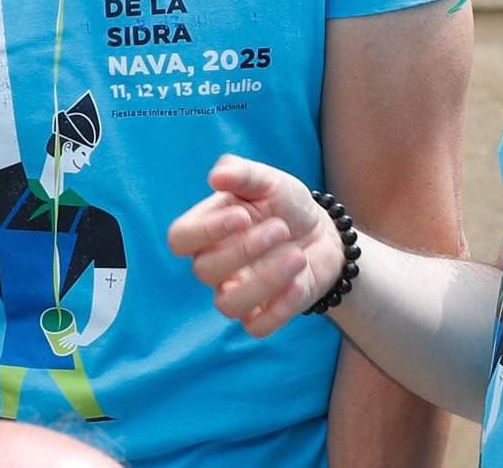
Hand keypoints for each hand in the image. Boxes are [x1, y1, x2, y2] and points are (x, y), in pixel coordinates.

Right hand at [168, 155, 345, 336]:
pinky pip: (256, 327)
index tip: (243, 215)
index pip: (180, 239)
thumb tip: (216, 176)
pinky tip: (300, 281)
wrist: (322, 232)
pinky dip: (279, 308)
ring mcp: (237, 292)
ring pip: (228, 305)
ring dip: (265, 281)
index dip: (205, 231)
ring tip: (297, 255)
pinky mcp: (262, 315)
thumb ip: (243, 174)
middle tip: (281, 228)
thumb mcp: (269, 181)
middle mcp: (216, 265)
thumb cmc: (285, 204)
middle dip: (245, 250)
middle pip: (205, 271)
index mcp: (208, 229)